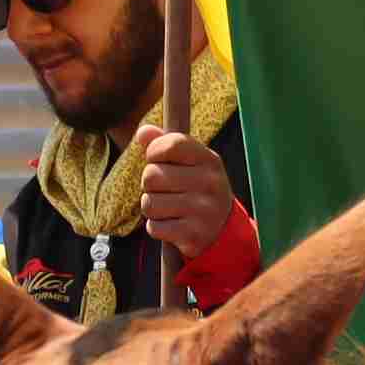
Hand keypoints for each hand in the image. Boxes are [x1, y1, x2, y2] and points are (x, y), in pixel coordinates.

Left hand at [137, 128, 233, 258]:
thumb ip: (166, 145)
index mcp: (210, 160)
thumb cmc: (197, 189)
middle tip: (165, 190)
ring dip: (151, 207)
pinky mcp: (194, 234)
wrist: (222, 229)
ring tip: (168, 208)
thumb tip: (142, 131)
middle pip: (152, 175)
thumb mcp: (190, 164)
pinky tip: (172, 224)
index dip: (154, 151)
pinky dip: (157, 227)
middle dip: (150, 185)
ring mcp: (204, 209)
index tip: (157, 159)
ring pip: (149, 203)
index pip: (172, 144)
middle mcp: (210, 182)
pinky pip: (154, 227)